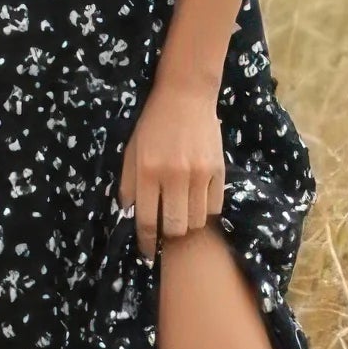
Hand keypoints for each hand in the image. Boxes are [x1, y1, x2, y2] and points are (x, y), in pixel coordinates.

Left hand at [118, 77, 225, 259]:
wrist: (185, 95)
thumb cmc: (153, 124)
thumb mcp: (131, 150)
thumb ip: (129, 184)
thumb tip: (128, 214)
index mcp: (147, 171)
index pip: (146, 220)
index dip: (145, 242)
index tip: (147, 252)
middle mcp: (174, 175)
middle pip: (175, 227)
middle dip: (168, 235)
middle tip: (166, 229)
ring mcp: (199, 173)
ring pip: (196, 221)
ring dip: (188, 223)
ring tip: (182, 214)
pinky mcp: (219, 169)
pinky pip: (214, 207)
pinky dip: (205, 211)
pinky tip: (197, 201)